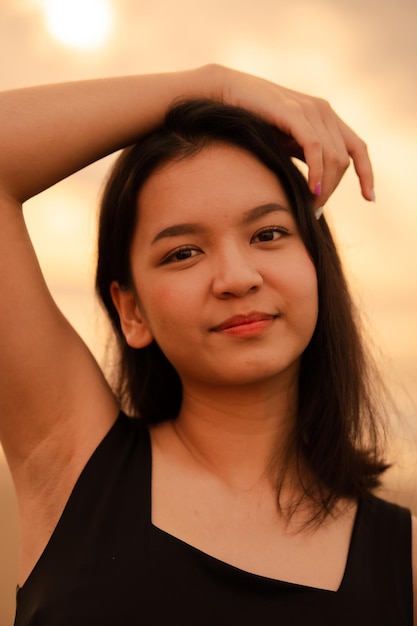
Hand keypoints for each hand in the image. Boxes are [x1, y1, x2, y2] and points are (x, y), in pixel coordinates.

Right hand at [213, 65, 373, 208]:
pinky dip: (317, 171)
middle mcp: (324, 111)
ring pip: (333, 157)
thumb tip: (315, 188)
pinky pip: (315, 148)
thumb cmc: (254, 122)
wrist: (227, 94)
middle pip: (344, 160)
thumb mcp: (286, 142)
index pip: (357, 149)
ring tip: (311, 205)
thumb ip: (304, 157)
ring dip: (326, 186)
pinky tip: (311, 189)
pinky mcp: (295, 113)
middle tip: (315, 210)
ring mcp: (311, 110)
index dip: (366, 174)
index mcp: (326, 117)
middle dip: (334, 189)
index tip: (369, 198)